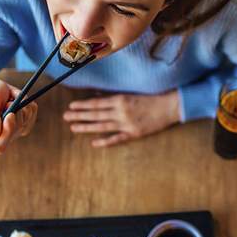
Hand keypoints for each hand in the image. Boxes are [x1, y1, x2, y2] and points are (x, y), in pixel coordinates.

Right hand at [0, 78, 38, 154]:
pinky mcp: (26, 123)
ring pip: (26, 120)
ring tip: (9, 100)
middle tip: (9, 102)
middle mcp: (1, 137)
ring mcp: (15, 131)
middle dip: (15, 114)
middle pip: (15, 132)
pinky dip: (26, 104)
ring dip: (21, 106)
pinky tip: (17, 100)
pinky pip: (32, 113)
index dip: (7, 132)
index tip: (10, 115)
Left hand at [63, 91, 179, 147]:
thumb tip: (97, 95)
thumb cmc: (151, 98)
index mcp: (121, 100)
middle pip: (96, 114)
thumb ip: (114, 96)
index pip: (97, 103)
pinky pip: (117, 139)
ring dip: (87, 127)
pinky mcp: (134, 134)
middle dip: (79, 116)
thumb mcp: (131, 93)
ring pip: (103, 126)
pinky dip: (105, 141)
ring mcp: (127, 124)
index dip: (83, 105)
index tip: (71, 106)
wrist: (170, 107)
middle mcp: (121, 112)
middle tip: (66, 117)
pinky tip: (94, 143)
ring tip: (73, 128)